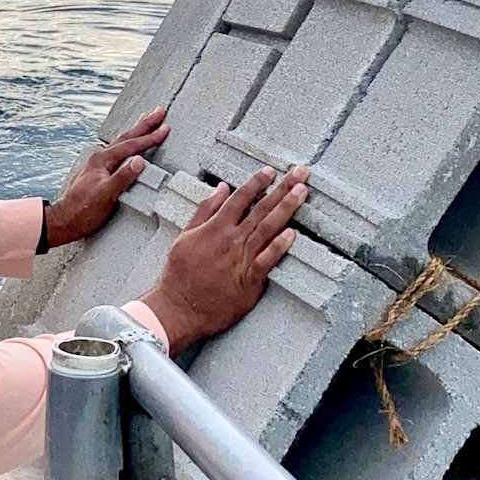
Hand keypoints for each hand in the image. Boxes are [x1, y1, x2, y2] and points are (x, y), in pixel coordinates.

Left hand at [44, 108, 169, 248]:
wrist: (64, 220)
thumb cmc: (83, 210)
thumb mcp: (106, 195)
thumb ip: (123, 177)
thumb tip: (140, 161)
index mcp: (102, 160)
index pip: (131, 146)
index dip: (149, 137)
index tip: (165, 129)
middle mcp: (99, 158)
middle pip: (126, 137)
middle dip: (144, 124)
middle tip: (159, 111)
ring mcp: (98, 165)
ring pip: (121, 143)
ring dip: (136, 131)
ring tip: (145, 120)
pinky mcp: (99, 172)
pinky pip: (118, 152)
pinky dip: (128, 144)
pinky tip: (129, 146)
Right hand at [140, 165, 308, 354]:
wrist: (178, 308)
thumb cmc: (179, 275)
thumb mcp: (185, 236)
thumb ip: (205, 210)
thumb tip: (220, 188)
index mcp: (215, 228)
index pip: (240, 198)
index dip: (257, 182)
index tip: (270, 170)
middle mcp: (231, 240)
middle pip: (261, 208)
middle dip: (282, 188)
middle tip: (299, 173)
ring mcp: (241, 259)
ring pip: (268, 229)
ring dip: (286, 208)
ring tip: (301, 192)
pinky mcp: (249, 281)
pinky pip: (267, 261)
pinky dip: (279, 247)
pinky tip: (292, 234)